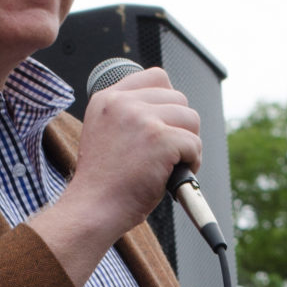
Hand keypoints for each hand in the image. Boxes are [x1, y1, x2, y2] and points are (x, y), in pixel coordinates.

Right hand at [30, 67, 200, 286]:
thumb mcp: (106, 134)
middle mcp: (123, 103)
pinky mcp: (160, 139)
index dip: (168, 101)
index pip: (156, 77)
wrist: (92, 210)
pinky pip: (194, 144)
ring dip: (188, 143)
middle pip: (178, 98)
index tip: (163, 125)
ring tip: (172, 164)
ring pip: (191, 118)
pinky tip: (174, 176)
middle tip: (168, 153)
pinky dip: (192, 162)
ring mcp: (141, 119)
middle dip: (180, 126)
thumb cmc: (103, 183)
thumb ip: (129, 116)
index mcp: (107, 98)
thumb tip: (170, 109)